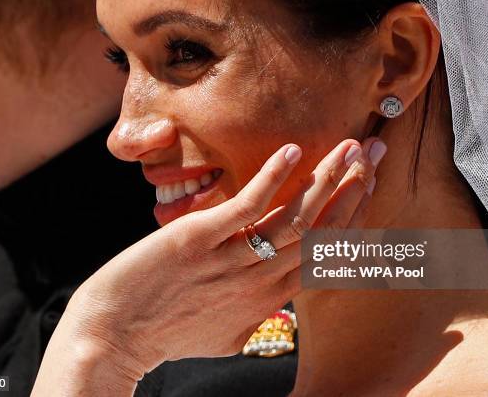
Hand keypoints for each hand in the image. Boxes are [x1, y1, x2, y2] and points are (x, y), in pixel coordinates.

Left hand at [31, 137, 384, 395]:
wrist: (110, 340)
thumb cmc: (164, 334)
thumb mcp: (223, 332)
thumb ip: (253, 312)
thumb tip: (272, 301)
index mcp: (267, 299)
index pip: (322, 256)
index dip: (350, 219)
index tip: (367, 187)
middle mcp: (260, 282)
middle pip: (320, 232)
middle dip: (353, 191)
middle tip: (376, 154)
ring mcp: (231, 261)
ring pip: (294, 219)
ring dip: (326, 181)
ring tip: (351, 148)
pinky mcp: (199, 242)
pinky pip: (246, 208)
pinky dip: (272, 179)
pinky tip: (292, 151)